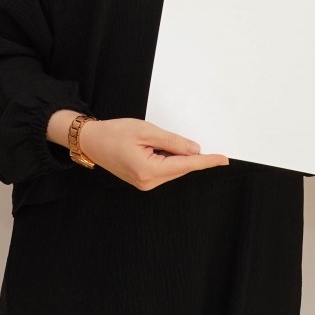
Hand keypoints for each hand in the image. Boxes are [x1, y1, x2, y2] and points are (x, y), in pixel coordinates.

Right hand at [74, 117, 227, 190]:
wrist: (91, 141)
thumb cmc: (114, 133)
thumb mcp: (146, 131)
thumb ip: (173, 141)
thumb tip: (194, 150)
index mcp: (149, 170)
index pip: (186, 165)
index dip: (206, 161)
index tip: (223, 159)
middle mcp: (148, 182)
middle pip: (181, 168)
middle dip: (190, 155)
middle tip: (188, 139)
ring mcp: (145, 184)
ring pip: (173, 170)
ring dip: (176, 156)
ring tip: (156, 140)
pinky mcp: (143, 181)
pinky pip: (164, 170)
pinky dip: (168, 159)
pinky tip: (159, 148)